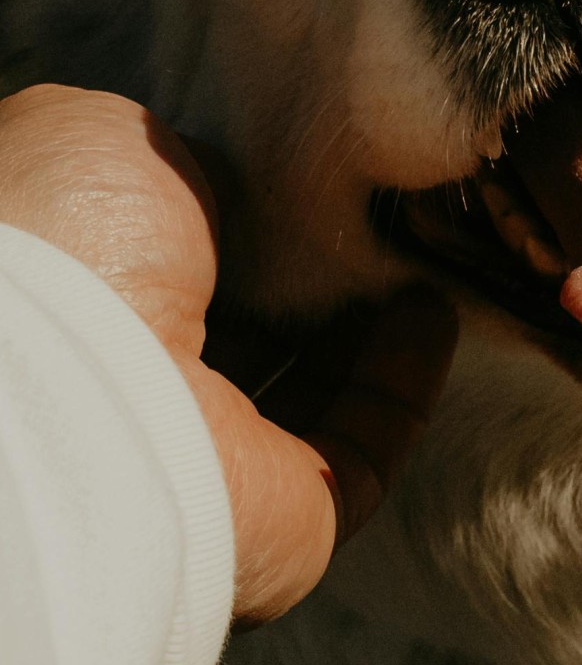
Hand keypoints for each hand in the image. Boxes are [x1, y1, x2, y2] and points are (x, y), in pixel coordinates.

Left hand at [0, 84, 456, 620]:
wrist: (69, 389)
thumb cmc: (66, 246)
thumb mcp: (108, 143)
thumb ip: (184, 164)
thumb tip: (243, 196)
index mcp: (75, 307)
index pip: (168, 268)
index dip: (240, 224)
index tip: (304, 180)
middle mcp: (131, 393)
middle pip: (240, 335)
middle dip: (312, 280)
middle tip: (380, 222)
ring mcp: (206, 465)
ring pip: (306, 400)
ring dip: (369, 333)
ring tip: (425, 259)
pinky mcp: (283, 521)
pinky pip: (361, 454)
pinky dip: (400, 387)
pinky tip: (433, 314)